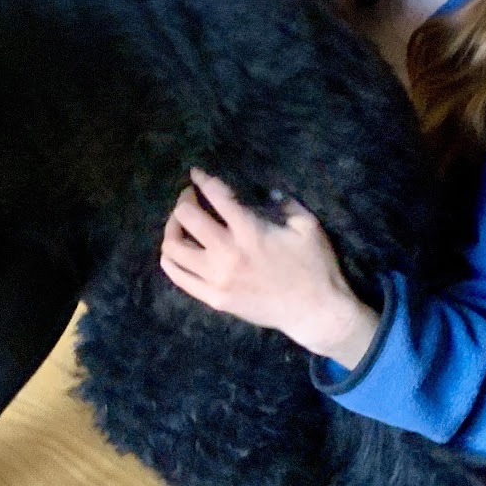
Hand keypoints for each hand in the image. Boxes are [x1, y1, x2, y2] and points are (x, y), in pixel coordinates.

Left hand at [159, 169, 379, 367]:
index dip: (202, 179)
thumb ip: (283, 202)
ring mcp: (217, 279)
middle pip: (186, 217)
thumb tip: (264, 192)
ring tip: (180, 223)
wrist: (315, 313)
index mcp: (250, 231)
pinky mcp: (214, 299)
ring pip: (173, 248)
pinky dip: (170, 259)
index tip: (195, 173)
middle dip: (185, 200)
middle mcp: (227, 253)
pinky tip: (176, 250)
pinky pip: (178, 277)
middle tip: (190, 197)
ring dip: (172, 228)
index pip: (215, 196)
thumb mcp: (307, 225)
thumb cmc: (315, 266)